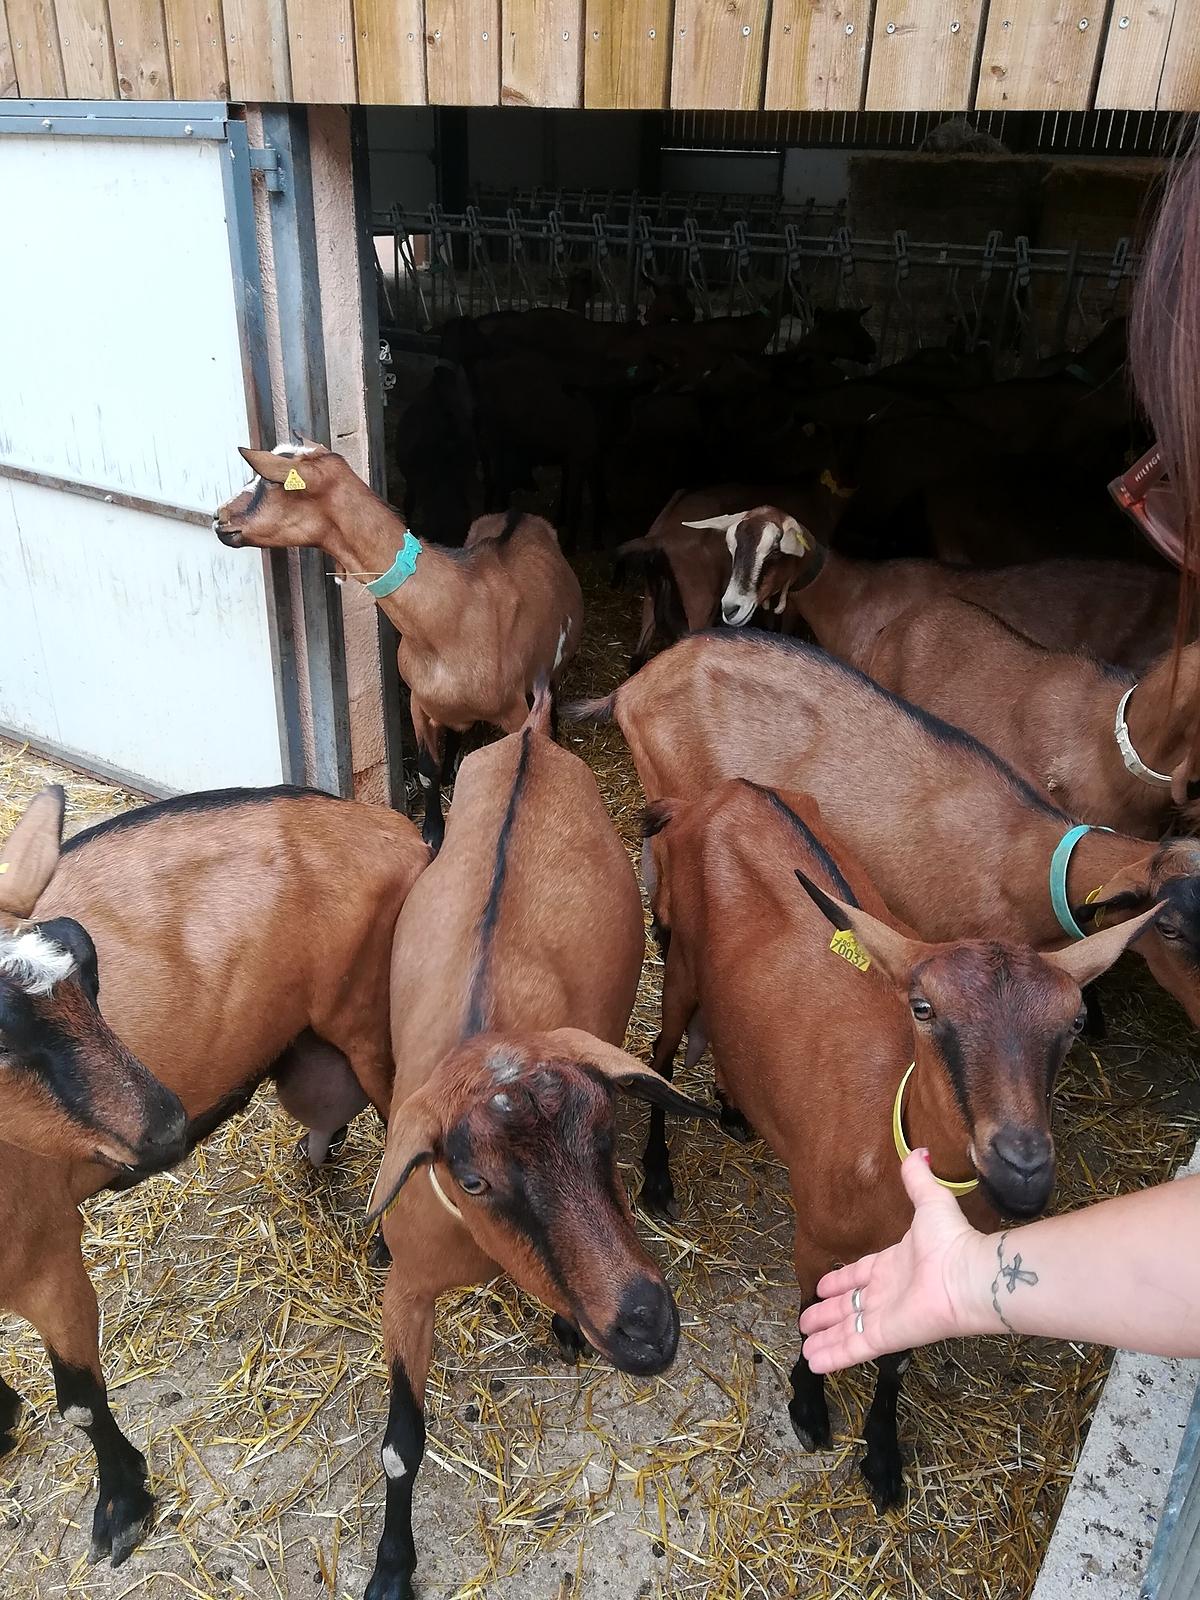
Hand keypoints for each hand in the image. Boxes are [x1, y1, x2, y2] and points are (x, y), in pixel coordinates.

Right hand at [799, 1150, 981, 1371]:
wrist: (970, 1276)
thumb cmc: (952, 1242)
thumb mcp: (930, 1203)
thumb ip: (918, 1181)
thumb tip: (917, 1152)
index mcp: (895, 1265)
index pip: (861, 1275)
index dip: (842, 1281)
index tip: (823, 1285)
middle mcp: (888, 1293)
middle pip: (850, 1306)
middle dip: (827, 1313)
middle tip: (806, 1319)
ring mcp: (886, 1317)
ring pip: (847, 1329)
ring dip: (825, 1337)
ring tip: (803, 1346)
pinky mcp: (886, 1337)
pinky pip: (853, 1347)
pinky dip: (832, 1355)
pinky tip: (813, 1363)